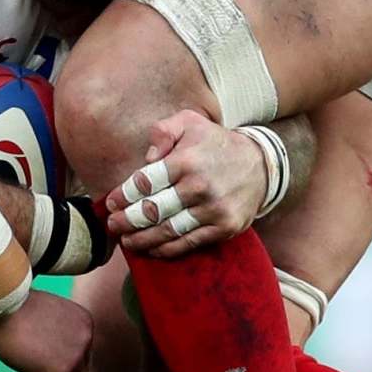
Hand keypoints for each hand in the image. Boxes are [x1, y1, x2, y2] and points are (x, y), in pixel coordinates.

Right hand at [0, 288, 92, 371]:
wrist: (4, 302)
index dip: (74, 366)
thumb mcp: (49, 315)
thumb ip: (58, 331)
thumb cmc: (17, 305)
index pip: (83, 352)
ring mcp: (73, 357)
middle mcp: (86, 340)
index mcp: (85, 323)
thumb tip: (53, 353)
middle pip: (83, 371)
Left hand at [110, 110, 266, 258]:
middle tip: (112, 225)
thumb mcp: (189, 122)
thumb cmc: (215, 143)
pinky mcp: (224, 227)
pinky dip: (167, 249)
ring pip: (168, 230)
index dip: (124, 196)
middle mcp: (200, 186)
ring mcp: (213, 209)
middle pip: (153, 210)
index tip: (111, 203)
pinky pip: (189, 243)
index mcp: (186, 160)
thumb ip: (162, 131)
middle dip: (127, 220)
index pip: (145, 182)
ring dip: (143, 239)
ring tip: (127, 240)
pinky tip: (151, 249)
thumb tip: (147, 157)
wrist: (260, 164)